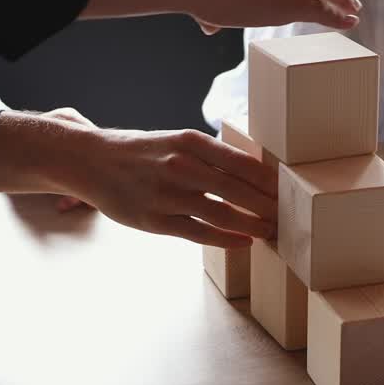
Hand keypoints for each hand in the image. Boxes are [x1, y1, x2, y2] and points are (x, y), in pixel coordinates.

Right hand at [0, 112, 277, 247]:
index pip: (242, 162)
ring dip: (252, 225)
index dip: (270, 181)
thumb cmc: (142, 153)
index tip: (292, 190)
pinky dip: (226, 239)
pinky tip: (246, 243)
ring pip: (221, 214)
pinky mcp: (156, 220)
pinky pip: (199, 233)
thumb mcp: (177, 142)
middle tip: (291, 216)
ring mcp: (168, 195)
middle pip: (237, 189)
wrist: (91, 161)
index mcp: (190, 142)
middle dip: (268, 205)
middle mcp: (181, 166)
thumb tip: (254, 171)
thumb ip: (211, 156)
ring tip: (273, 231)